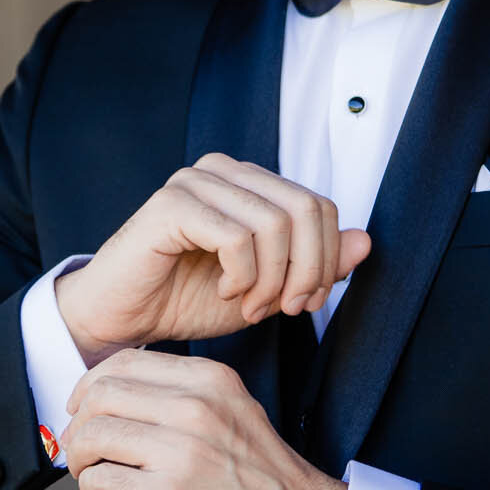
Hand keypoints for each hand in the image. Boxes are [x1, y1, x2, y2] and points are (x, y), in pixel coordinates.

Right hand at [53, 153, 372, 362]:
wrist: (124, 319)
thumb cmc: (187, 299)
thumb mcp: (267, 289)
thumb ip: (314, 265)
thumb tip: (365, 241)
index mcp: (250, 183)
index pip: (319, 205)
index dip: (327, 259)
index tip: (305, 302)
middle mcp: (225, 170)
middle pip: (305, 208)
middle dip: (307, 270)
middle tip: (287, 308)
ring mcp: (196, 181)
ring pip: (275, 224)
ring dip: (272, 280)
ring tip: (250, 306)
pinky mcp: (172, 204)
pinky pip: (237, 237)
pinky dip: (243, 277)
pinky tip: (226, 293)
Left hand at [62, 349, 343, 489]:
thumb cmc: (266, 479)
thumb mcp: (235, 412)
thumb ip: (183, 395)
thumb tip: (113, 397)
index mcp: (210, 381)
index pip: (124, 363)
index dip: (89, 384)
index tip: (81, 406)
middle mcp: (195, 409)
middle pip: (101, 396)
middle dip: (79, 423)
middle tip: (80, 445)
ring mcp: (181, 453)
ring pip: (93, 437)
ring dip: (79, 456)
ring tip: (89, 470)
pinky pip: (100, 480)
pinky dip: (92, 486)